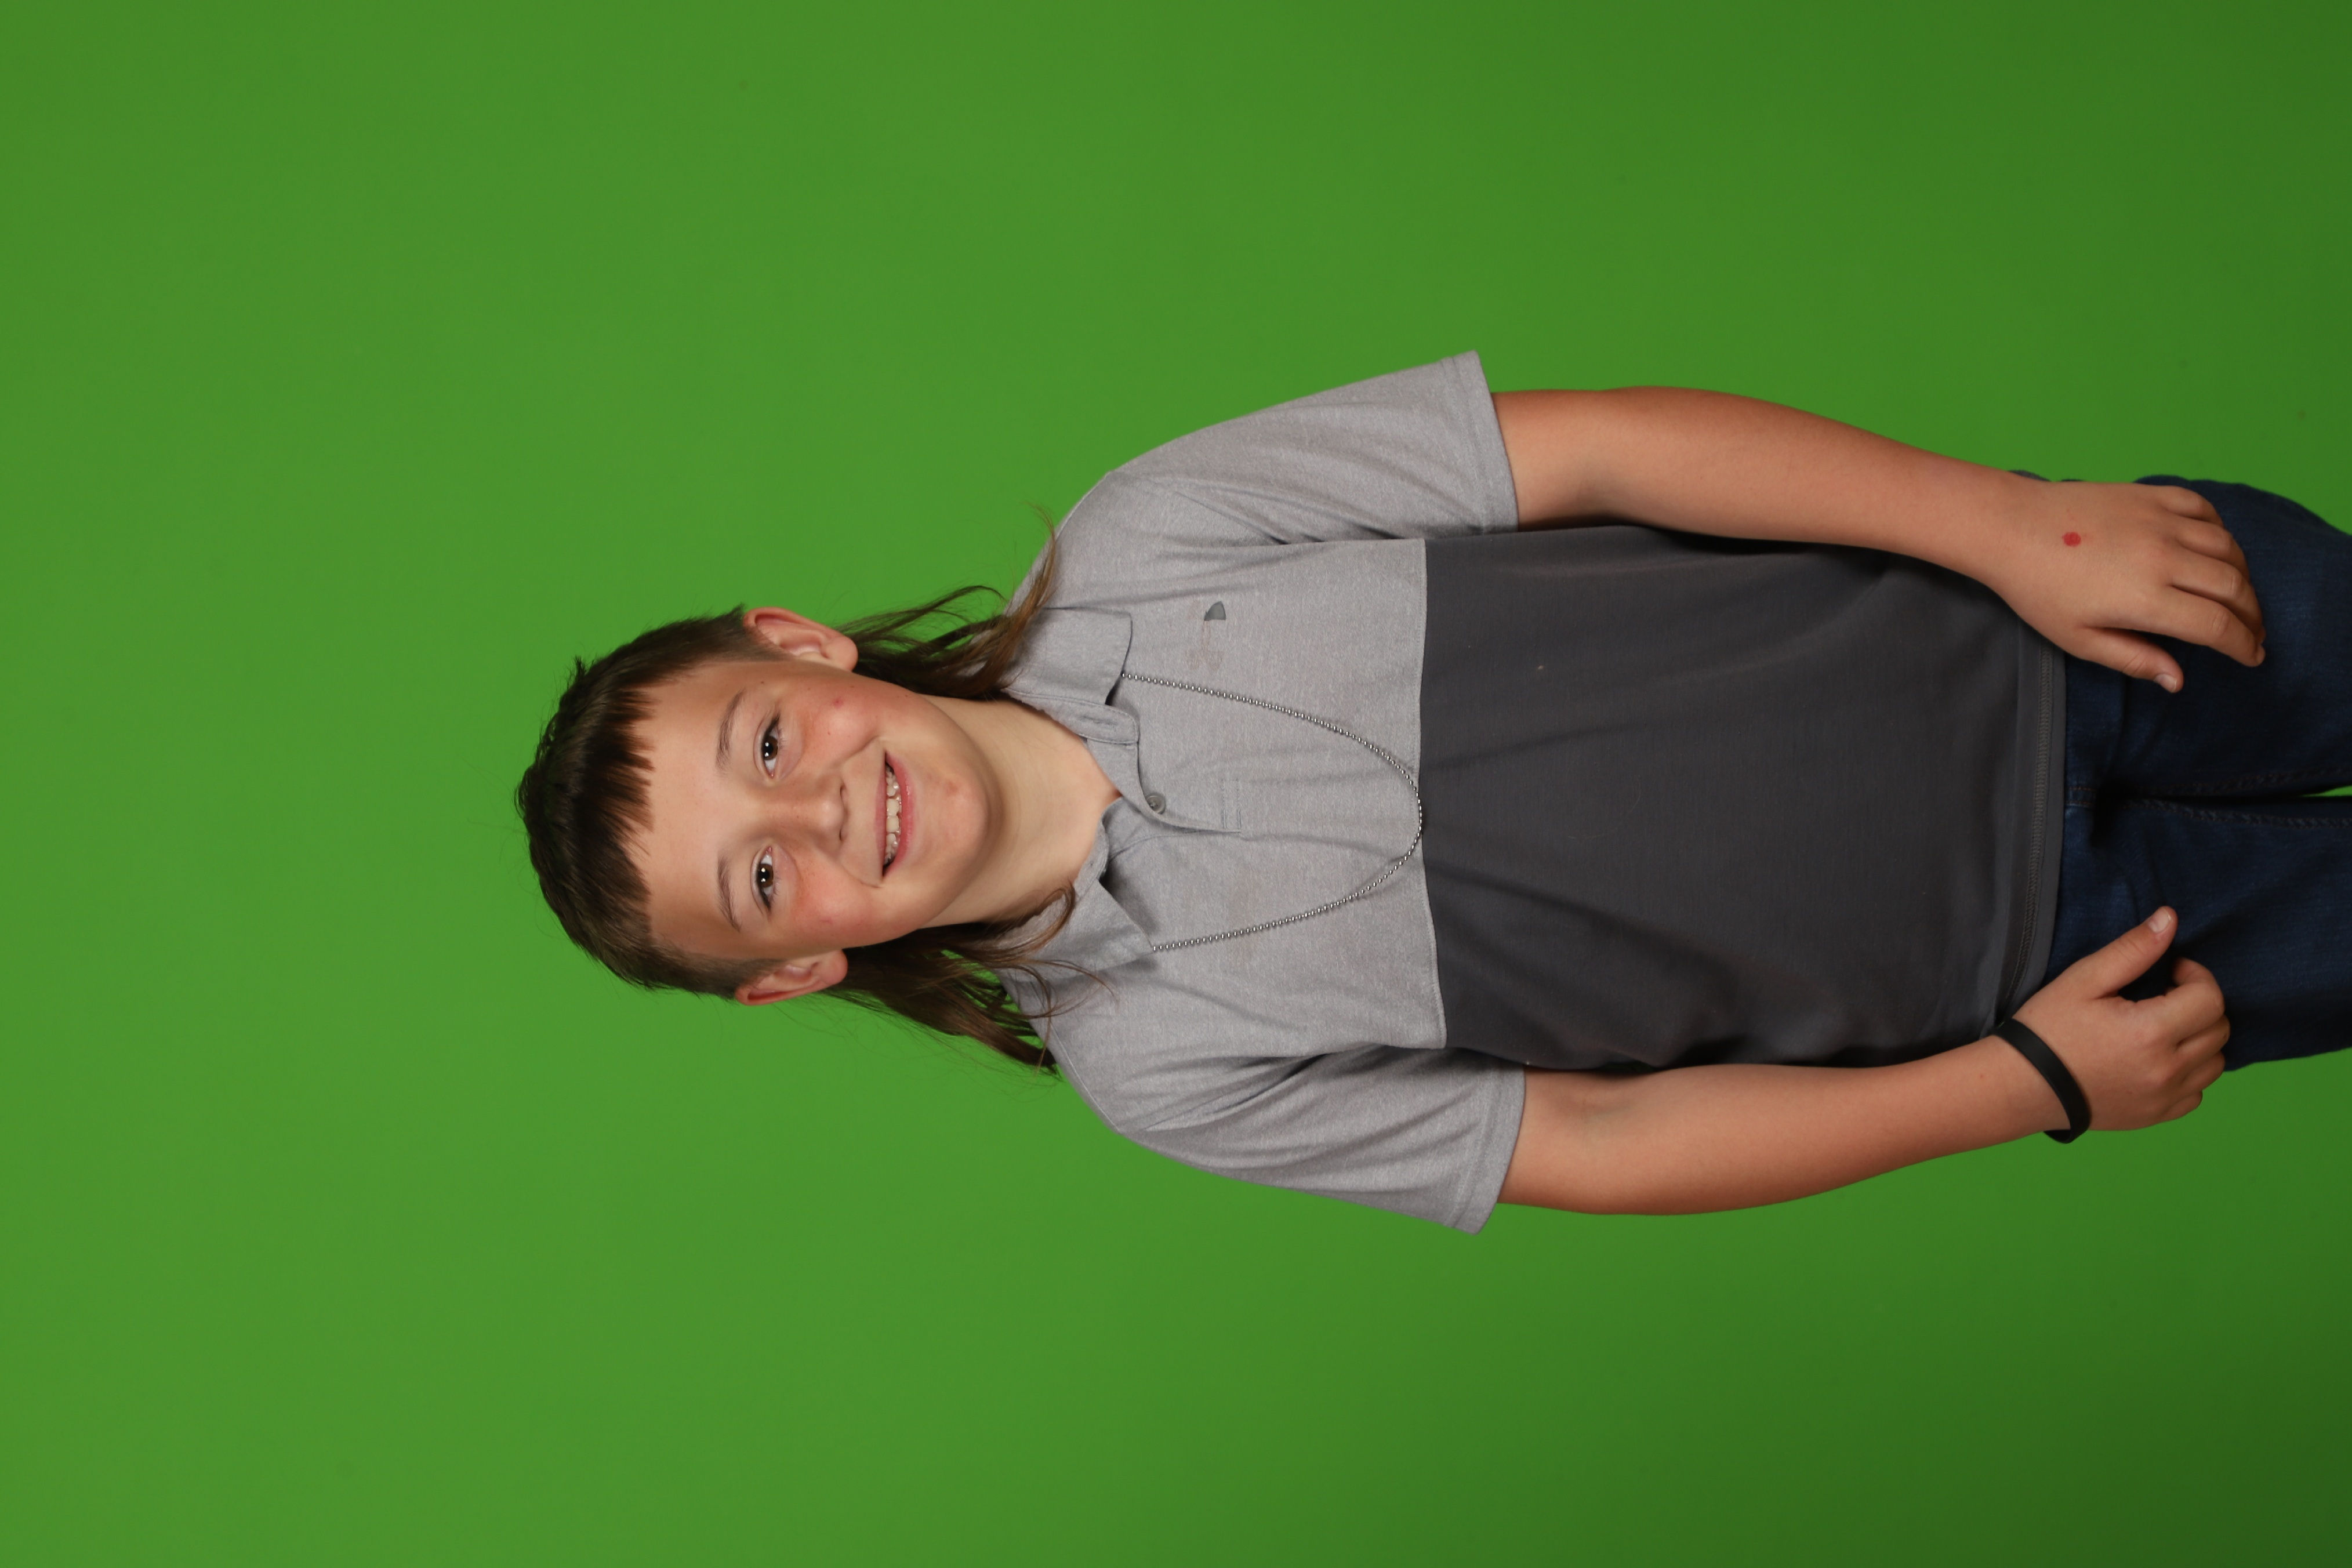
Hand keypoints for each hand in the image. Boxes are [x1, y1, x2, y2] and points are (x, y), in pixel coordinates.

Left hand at [1979, 480, 2265, 691]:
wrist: (2009, 527)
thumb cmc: (2037, 589)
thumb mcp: (2079, 639)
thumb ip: (2134, 659)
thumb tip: (2179, 680)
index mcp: (2146, 598)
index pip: (2218, 626)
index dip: (2242, 645)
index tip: (2251, 656)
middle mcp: (2164, 556)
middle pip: (2234, 587)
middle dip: (2252, 615)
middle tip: (2252, 631)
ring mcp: (2161, 521)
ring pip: (2228, 548)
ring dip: (2242, 575)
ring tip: (2237, 596)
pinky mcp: (2152, 495)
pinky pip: (2206, 510)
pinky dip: (2220, 531)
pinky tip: (2214, 550)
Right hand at [2008, 907, 2229, 1131]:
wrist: (2021, 1086)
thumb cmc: (2048, 1029)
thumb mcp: (2083, 979)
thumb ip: (2133, 949)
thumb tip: (2170, 919)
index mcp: (2150, 1032)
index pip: (2210, 998)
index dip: (2195, 975)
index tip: (2169, 971)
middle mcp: (2167, 1070)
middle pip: (2220, 1029)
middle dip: (2199, 1004)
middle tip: (2161, 997)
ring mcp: (2164, 1098)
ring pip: (2216, 1063)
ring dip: (2199, 1039)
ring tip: (2161, 1029)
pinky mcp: (2157, 1116)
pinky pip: (2198, 1092)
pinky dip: (2189, 1073)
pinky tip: (2158, 1060)